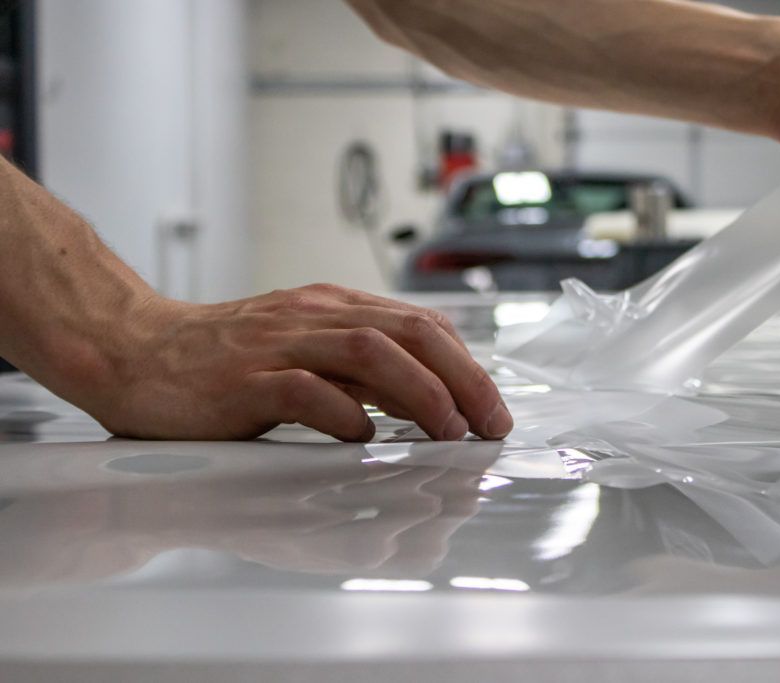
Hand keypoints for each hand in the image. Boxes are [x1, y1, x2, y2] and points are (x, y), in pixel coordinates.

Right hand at [81, 284, 512, 440]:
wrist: (136, 350)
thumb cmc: (225, 361)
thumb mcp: (306, 352)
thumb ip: (360, 370)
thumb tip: (427, 400)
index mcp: (332, 308)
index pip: (420, 324)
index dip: (466, 365)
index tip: (491, 408)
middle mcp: (312, 317)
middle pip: (408, 333)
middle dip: (462, 379)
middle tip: (490, 425)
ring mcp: (278, 345)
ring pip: (369, 353)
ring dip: (420, 393)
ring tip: (448, 433)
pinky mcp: (243, 379)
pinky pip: (303, 390)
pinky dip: (343, 414)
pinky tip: (364, 438)